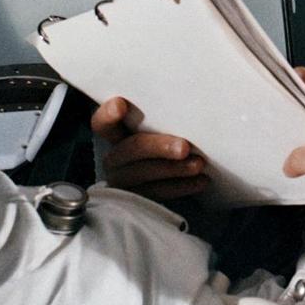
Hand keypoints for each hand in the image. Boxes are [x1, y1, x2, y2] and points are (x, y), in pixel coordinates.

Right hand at [90, 96, 208, 200]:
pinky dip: (181, 186)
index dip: (108, 114)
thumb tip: (188, 108)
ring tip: (198, 164)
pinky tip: (200, 181)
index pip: (103, 123)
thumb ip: (164, 121)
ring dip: (174, 169)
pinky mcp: (138, 200)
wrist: (168, 179)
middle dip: (159, 147)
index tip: (120, 105)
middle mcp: (116, 158)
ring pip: (145, 174)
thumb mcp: (160, 130)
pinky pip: (158, 193)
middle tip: (184, 147)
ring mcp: (123, 181)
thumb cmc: (167, 142)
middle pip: (131, 149)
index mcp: (116, 135)